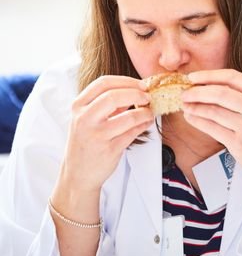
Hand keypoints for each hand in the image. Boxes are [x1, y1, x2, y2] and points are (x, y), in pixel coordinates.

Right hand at [60, 75, 153, 192]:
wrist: (78, 174)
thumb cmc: (86, 141)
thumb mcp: (88, 117)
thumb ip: (107, 102)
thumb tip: (136, 88)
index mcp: (78, 106)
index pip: (104, 83)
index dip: (126, 81)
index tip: (140, 84)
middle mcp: (84, 119)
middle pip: (114, 96)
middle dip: (136, 93)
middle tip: (148, 96)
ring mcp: (96, 135)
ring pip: (128, 117)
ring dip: (145, 112)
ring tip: (150, 111)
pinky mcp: (109, 150)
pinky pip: (133, 132)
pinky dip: (144, 125)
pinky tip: (147, 122)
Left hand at [181, 69, 241, 197]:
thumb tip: (207, 85)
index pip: (232, 77)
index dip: (209, 75)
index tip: (192, 77)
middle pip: (220, 93)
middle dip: (197, 91)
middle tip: (184, 93)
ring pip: (213, 111)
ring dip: (195, 107)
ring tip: (185, 105)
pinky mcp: (239, 143)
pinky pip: (212, 128)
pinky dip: (197, 121)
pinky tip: (191, 118)